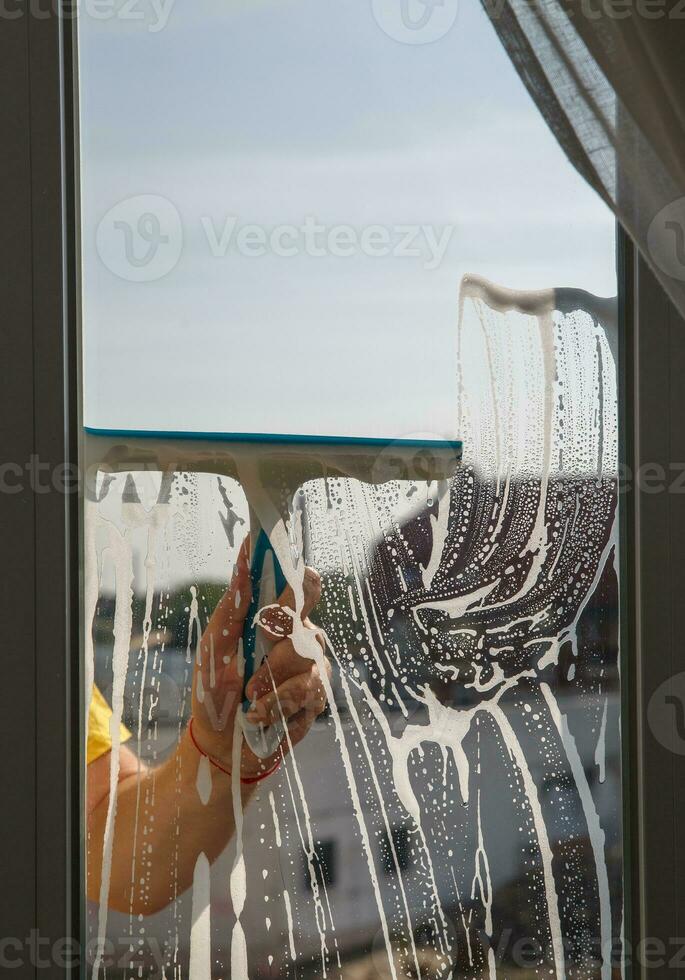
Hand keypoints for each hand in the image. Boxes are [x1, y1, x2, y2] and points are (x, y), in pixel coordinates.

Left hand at [189, 542, 329, 779]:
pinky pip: (307, 690)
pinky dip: (277, 704)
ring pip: (306, 655)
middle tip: (258, 647)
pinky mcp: (317, 696)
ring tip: (248, 695)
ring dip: (272, 678)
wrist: (222, 744)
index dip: (297, 581)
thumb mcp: (215, 645)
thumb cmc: (215, 688)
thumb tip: (243, 561)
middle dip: (277, 634)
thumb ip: (232, 605)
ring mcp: (313, 665)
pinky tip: (259, 714)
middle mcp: (302, 635)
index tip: (276, 585)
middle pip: (306, 617)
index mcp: (278, 616)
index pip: (304, 583)